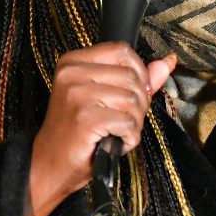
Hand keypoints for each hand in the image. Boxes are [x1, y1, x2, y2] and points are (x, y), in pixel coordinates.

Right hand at [25, 45, 174, 215]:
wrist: (49, 165)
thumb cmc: (75, 133)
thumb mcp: (104, 98)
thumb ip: (135, 79)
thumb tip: (166, 63)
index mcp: (73, 62)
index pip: (122, 51)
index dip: (138, 73)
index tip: (130, 94)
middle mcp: (72, 73)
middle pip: (132, 77)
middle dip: (138, 104)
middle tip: (121, 120)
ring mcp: (78, 95)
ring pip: (133, 100)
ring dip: (134, 123)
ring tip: (115, 132)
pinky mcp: (86, 118)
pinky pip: (128, 123)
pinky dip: (129, 138)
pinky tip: (114, 142)